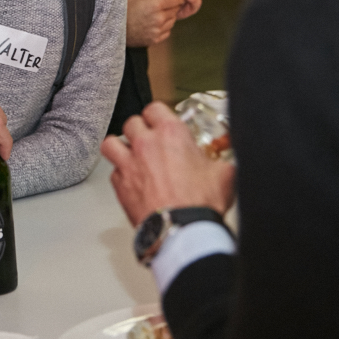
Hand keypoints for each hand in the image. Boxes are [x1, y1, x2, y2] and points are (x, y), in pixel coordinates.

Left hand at [100, 101, 235, 225]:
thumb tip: (226, 162)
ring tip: (129, 153)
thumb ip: (220, 161)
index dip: (159, 115)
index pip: (155, 108)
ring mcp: (129, 163)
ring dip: (120, 146)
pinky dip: (120, 174)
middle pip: (132, 122)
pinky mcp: (120, 185)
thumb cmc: (199, 203)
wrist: (182, 230)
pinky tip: (131, 180)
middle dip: (140, 129)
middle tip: (150, 139)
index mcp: (171, 133)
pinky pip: (113, 172)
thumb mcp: (225, 174)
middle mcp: (146, 144)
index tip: (163, 122)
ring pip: (111, 143)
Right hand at [125, 0, 184, 46]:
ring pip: (172, 21)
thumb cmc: (125, 10)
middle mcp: (159, 18)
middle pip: (176, 10)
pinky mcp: (156, 39)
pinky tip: (155, 23)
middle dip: (173, 6)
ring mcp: (158, 30)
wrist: (116, 30)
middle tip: (165, 4)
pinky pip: (167, 31)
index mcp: (156, 5)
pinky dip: (164, 27)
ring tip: (158, 14)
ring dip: (169, 16)